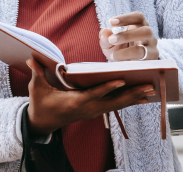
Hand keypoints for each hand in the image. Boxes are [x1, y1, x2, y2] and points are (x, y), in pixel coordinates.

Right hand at [25, 58, 154, 136]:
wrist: (43, 123)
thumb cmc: (41, 104)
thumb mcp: (36, 89)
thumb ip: (37, 73)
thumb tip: (31, 58)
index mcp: (75, 102)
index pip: (94, 95)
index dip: (108, 88)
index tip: (122, 81)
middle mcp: (88, 109)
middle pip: (113, 102)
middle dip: (132, 94)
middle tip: (149, 86)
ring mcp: (93, 111)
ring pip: (117, 105)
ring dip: (134, 97)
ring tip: (151, 90)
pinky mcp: (95, 111)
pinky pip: (115, 106)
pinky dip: (129, 101)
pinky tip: (142, 97)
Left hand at [99, 12, 159, 61]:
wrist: (125, 67)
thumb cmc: (118, 50)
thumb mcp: (108, 44)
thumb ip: (105, 38)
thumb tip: (105, 32)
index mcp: (139, 25)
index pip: (138, 17)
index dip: (126, 18)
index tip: (111, 22)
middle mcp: (148, 34)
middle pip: (146, 30)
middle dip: (128, 35)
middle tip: (112, 39)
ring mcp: (152, 47)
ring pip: (145, 48)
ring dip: (128, 50)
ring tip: (114, 54)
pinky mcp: (152, 59)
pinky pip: (144, 59)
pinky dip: (130, 60)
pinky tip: (120, 61)